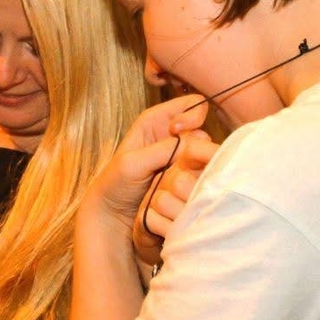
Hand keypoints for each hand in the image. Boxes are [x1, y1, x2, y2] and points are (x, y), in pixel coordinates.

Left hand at [86, 94, 217, 237]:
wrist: (114, 214)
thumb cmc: (115, 184)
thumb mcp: (133, 163)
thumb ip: (161, 150)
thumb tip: (193, 143)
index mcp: (156, 120)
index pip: (192, 104)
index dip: (192, 114)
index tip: (178, 130)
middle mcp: (172, 136)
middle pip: (203, 132)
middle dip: (197, 145)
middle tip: (181, 161)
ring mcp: (181, 157)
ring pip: (205, 154)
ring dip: (197, 165)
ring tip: (177, 178)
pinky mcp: (186, 177)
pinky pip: (202, 172)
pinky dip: (197, 178)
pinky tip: (182, 187)